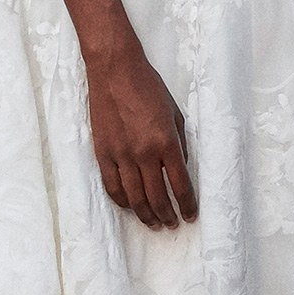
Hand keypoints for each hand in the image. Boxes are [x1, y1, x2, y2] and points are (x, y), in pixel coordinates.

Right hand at [87, 35, 196, 229]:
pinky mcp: (103, 153)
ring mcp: (121, 155)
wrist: (115, 70)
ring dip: (146, 215)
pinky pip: (112, 186)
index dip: (187, 205)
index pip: (180, 185)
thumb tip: (180, 168)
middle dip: (167, 215)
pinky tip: (130, 207)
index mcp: (166, 142)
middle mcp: (144, 153)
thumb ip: (179, 144)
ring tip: (154, 223)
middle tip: (172, 224)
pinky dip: (122, 201)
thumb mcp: (175, 114)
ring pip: (134, 198)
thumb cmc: (148, 87)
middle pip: (157, 197)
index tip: (190, 216)